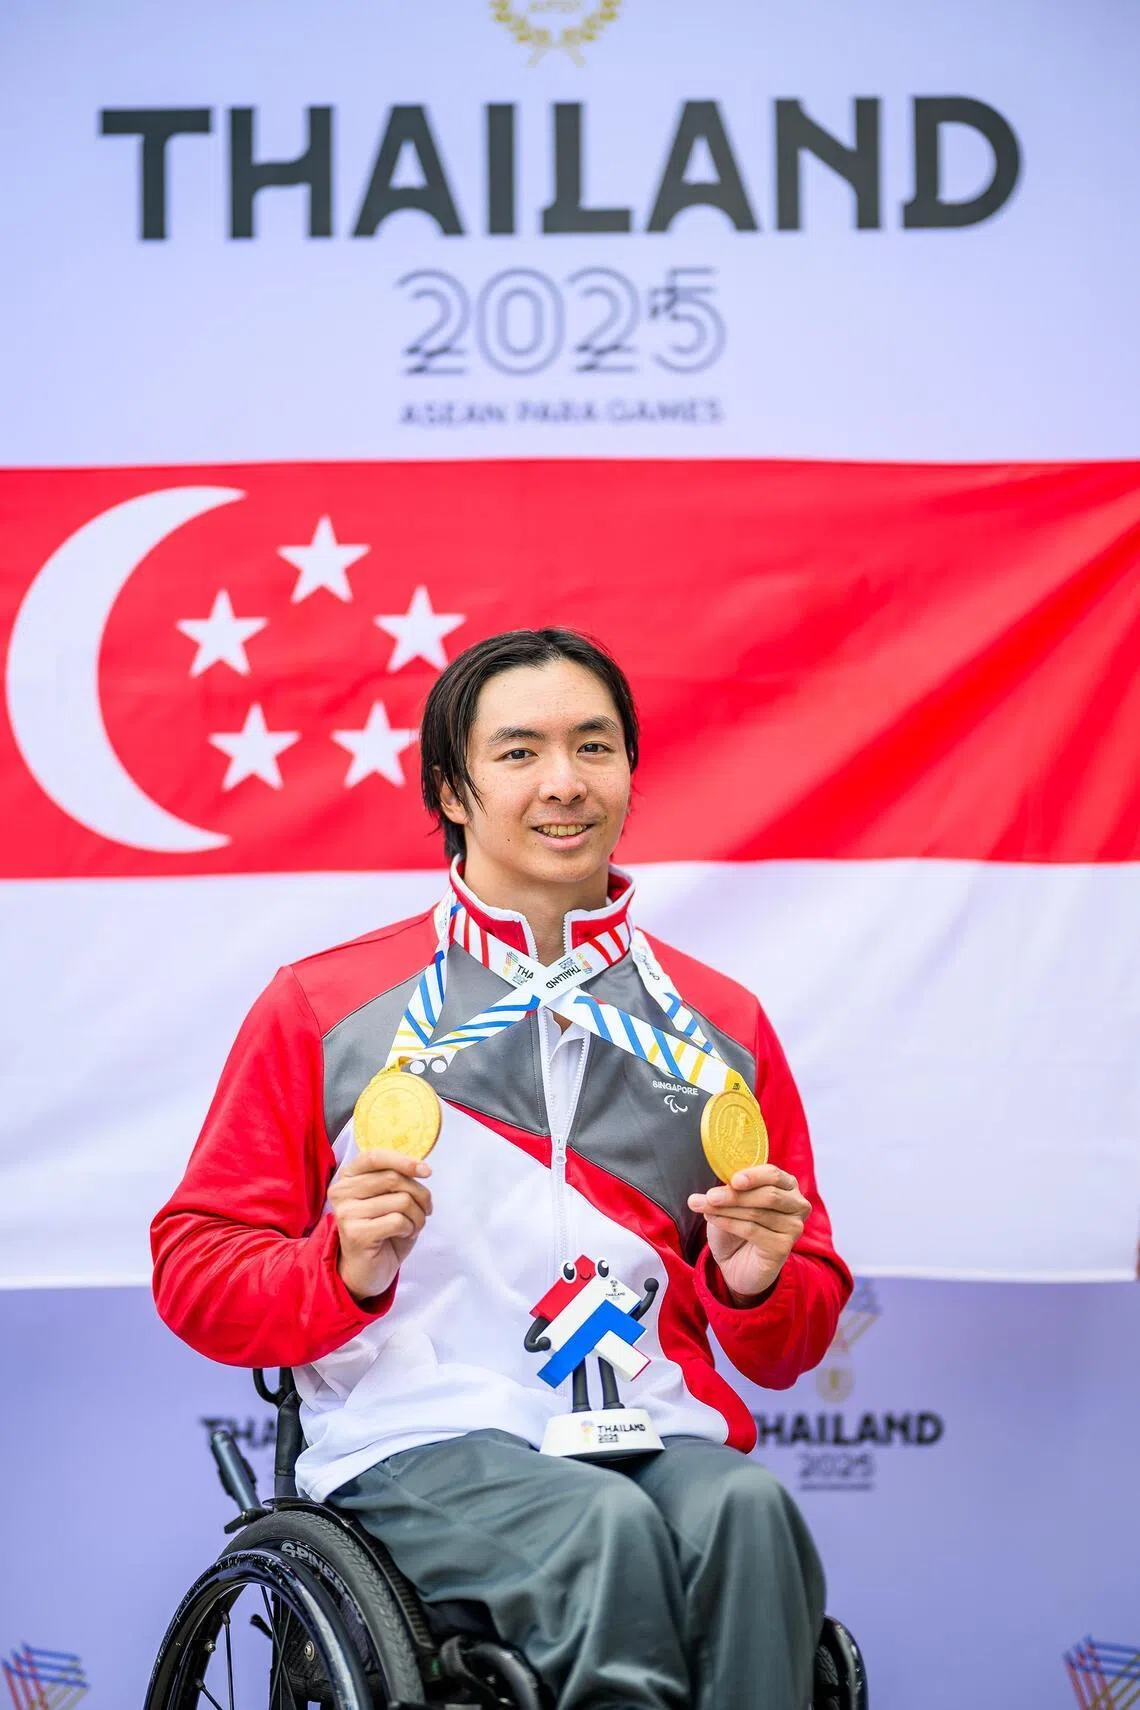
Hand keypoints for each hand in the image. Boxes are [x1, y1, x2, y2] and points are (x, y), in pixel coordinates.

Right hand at [329, 1148, 432, 1304]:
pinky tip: (403, 1235)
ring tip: (412, 1226)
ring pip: (401, 1200)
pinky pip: (398, 1221)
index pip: (375, 1157)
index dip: (403, 1161)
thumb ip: (396, 1179)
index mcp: (348, 1176)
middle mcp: (342, 1191)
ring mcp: (346, 1213)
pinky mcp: (356, 1234)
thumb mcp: (389, 1198)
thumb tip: (421, 1167)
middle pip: (393, 1178)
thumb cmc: (382, 1230)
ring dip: (418, 1215)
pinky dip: (411, 1228)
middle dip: (420, 1194)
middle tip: (426, 1210)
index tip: (426, 1171)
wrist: (368, 1270)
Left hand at [688, 1165, 810, 1304]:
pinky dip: (729, 1224)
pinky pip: (753, 1231)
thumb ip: (731, 1190)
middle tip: (710, 1196)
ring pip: (757, 1213)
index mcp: (787, 1185)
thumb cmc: (736, 1227)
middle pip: (768, 1195)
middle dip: (735, 1195)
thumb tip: (715, 1187)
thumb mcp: (732, 1202)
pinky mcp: (783, 1247)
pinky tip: (713, 1219)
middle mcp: (797, 1205)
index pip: (774, 1175)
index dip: (754, 1176)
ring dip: (726, 1210)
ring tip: (705, 1208)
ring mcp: (793, 1227)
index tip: (733, 1180)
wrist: (736, 1263)